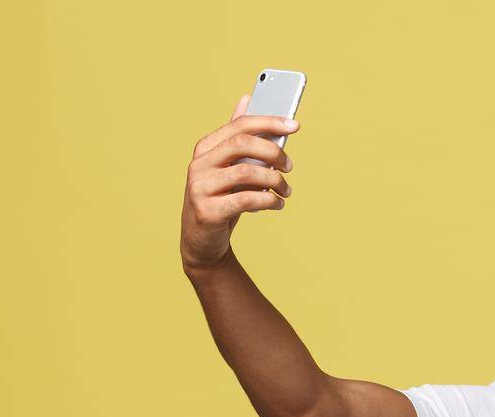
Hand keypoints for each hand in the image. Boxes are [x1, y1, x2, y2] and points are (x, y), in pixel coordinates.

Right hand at [180, 94, 298, 272]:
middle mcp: (199, 164)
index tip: (295, 125)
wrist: (202, 240)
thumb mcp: (228, 166)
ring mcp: (200, 187)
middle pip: (242, 143)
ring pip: (247, 173)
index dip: (269, 122)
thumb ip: (236, 136)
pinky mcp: (207, 211)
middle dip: (274, 152)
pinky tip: (277, 204)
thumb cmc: (221, 198)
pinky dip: (268, 201)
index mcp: (205, 148)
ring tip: (286, 191)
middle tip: (290, 166)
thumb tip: (248, 98)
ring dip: (275, 181)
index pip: (240, 125)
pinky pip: (245, 200)